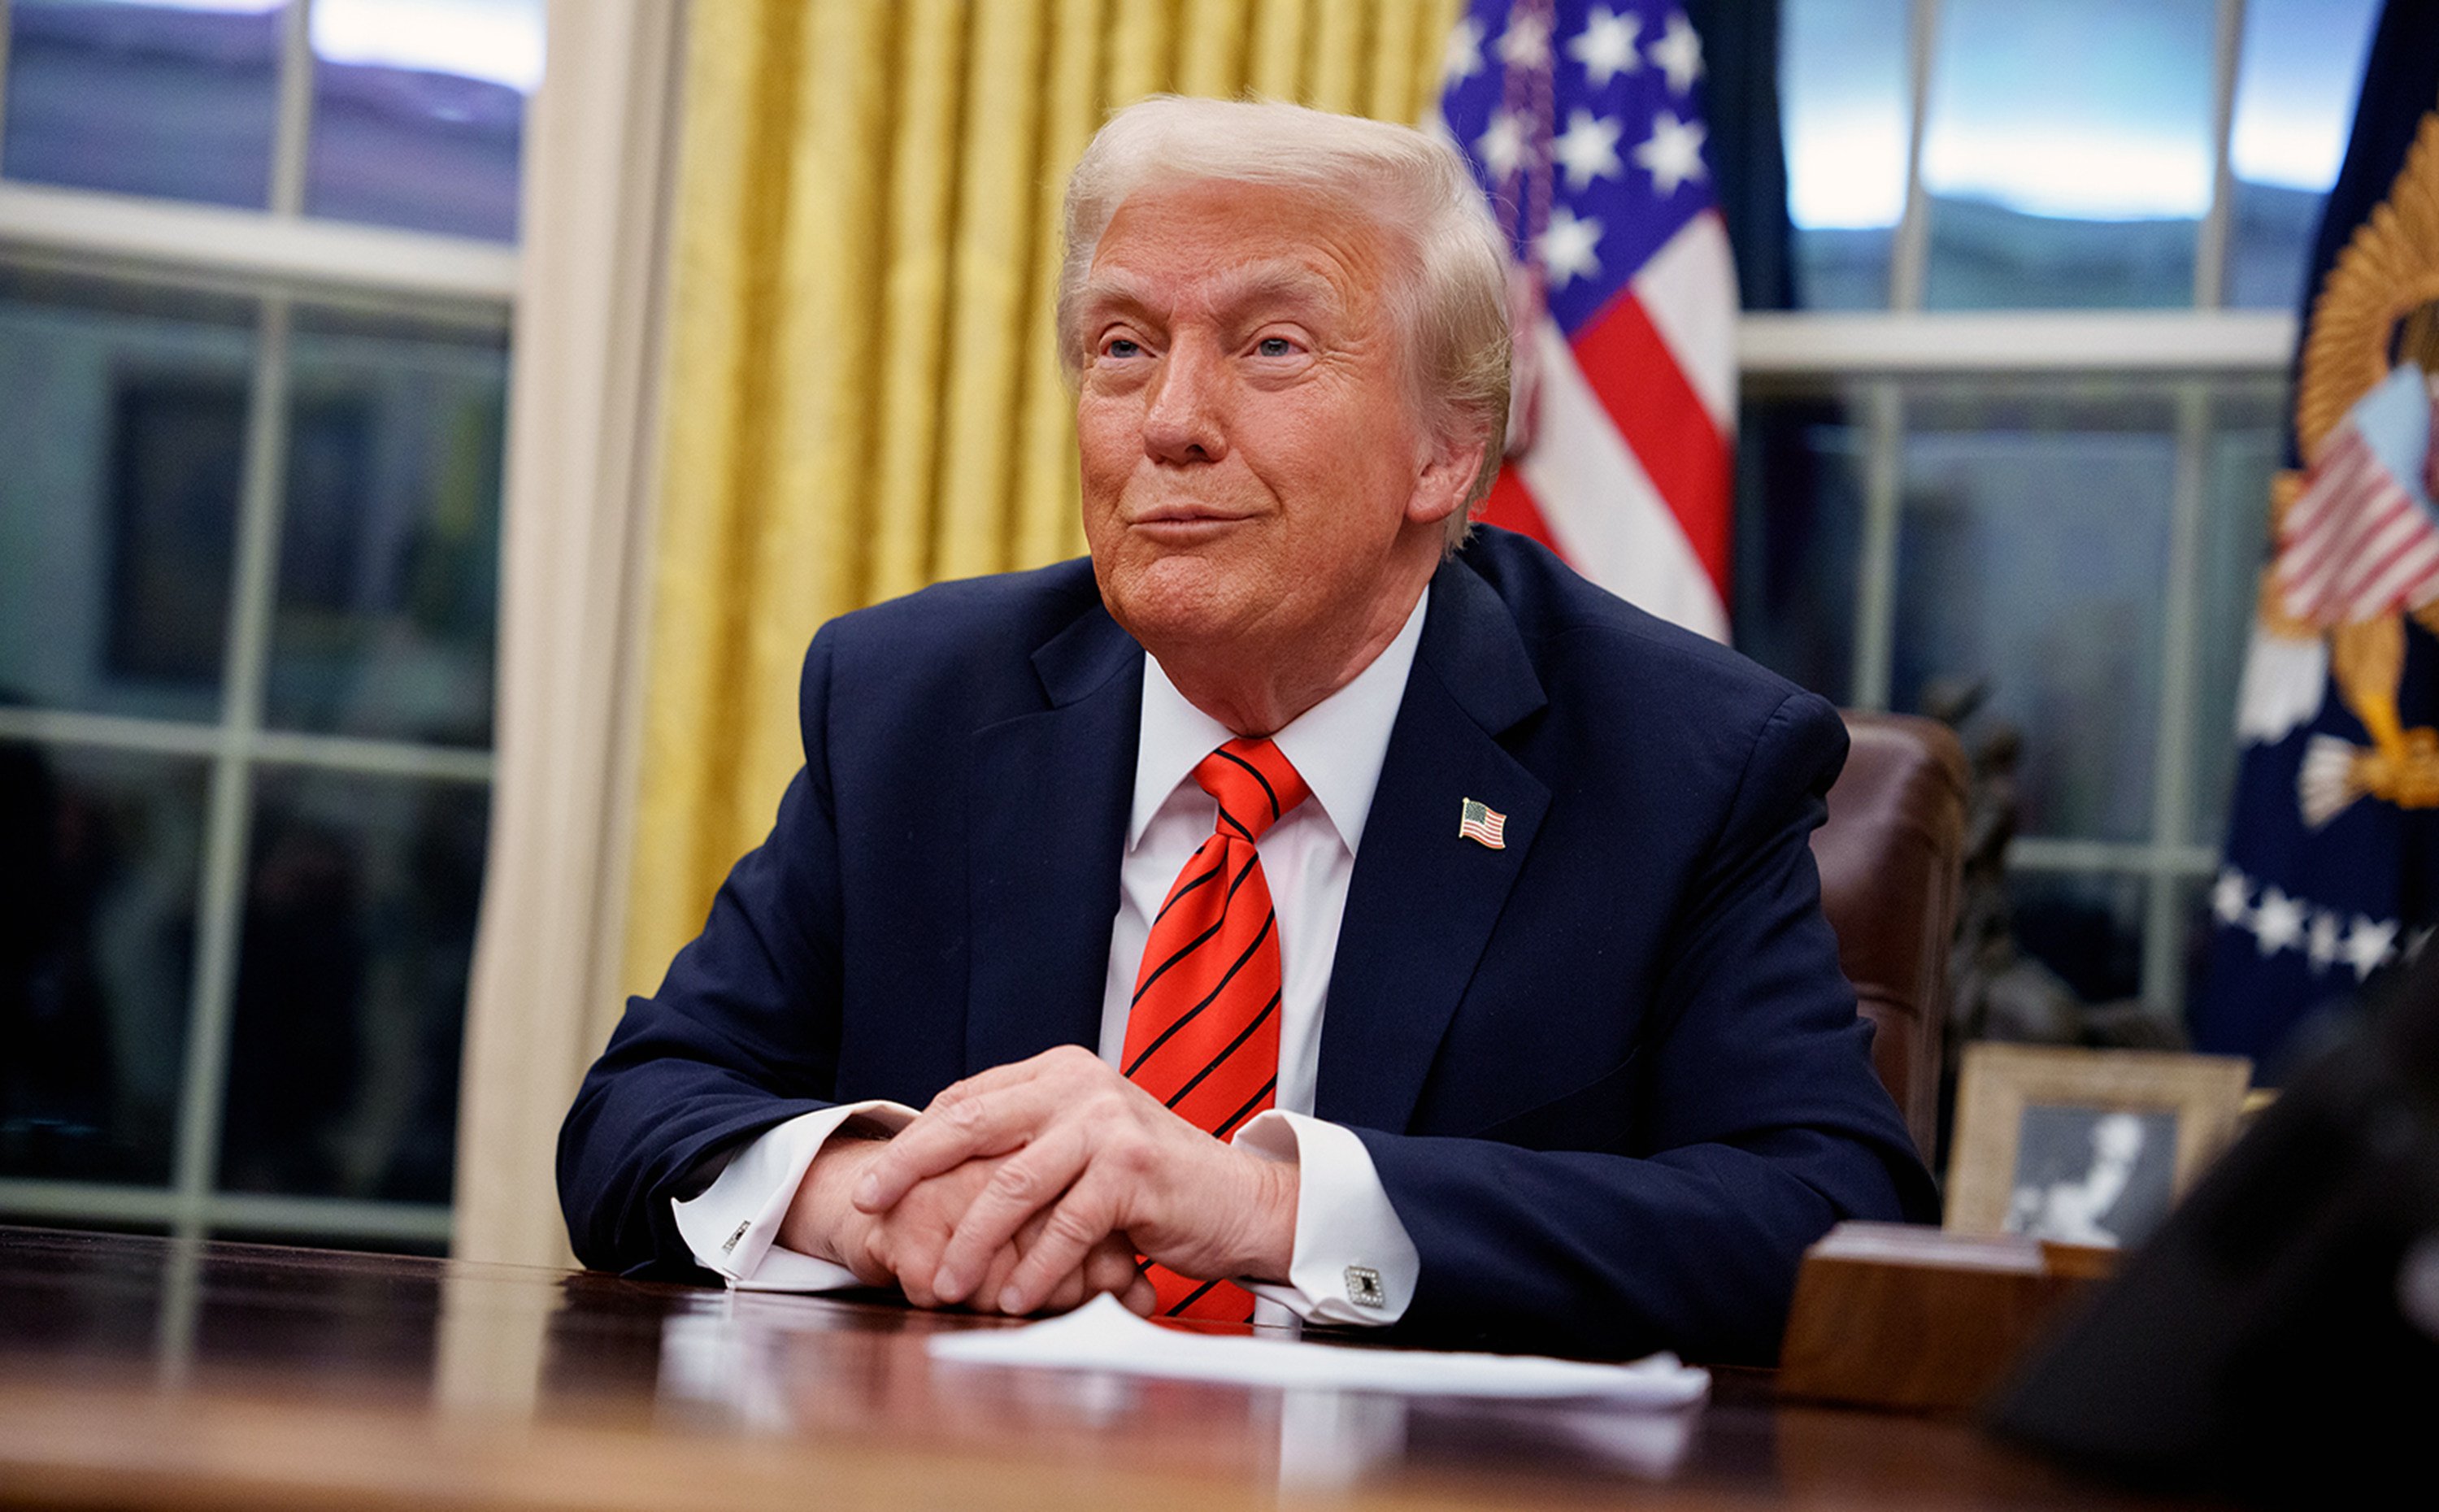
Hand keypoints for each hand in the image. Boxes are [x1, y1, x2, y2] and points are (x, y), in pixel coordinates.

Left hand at [851, 1046, 1298, 1314]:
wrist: (1241, 1201)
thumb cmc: (1156, 1184)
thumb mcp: (1087, 1142)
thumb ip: (1030, 1140)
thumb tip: (939, 1164)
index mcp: (1062, 1071)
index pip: (969, 1098)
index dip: (918, 1139)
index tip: (878, 1178)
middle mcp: (1081, 1086)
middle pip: (972, 1125)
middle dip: (910, 1167)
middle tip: (869, 1204)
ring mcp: (1108, 1125)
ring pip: (1011, 1185)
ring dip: (970, 1242)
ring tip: (943, 1283)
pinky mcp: (1132, 1171)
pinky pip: (1063, 1227)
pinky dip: (1033, 1271)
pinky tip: (1013, 1300)